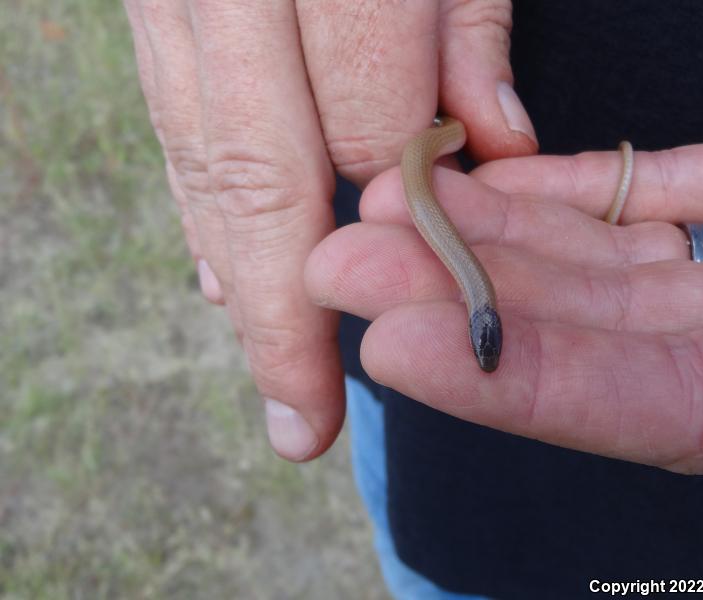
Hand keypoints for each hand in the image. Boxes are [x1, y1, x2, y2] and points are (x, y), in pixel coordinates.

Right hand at [124, 0, 535, 460]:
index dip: (403, 202)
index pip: (364, 114)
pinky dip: (201, 211)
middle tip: (298, 423)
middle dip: (283, 312)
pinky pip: (172, 126)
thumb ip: (463, 24)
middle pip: (254, 174)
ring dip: (234, 279)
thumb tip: (483, 140)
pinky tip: (219, 275)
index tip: (431, 269)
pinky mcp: (150, 8)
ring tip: (267, 372)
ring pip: (198, 160)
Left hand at [306, 119, 702, 472]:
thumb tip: (552, 356)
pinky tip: (487, 183)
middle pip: (595, 328)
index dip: (520, 385)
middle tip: (346, 263)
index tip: (397, 345)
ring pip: (602, 255)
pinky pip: (651, 190)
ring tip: (393, 206)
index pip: (648, 411)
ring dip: (494, 234)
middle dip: (463, 294)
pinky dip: (568, 189)